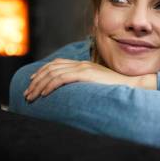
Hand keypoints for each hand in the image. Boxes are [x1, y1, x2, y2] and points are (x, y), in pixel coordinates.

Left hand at [23, 58, 142, 101]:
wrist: (132, 85)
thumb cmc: (117, 88)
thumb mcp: (97, 85)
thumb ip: (85, 85)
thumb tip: (74, 95)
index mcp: (83, 65)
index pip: (56, 64)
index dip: (42, 72)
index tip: (32, 82)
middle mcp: (81, 64)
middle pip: (51, 68)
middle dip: (36, 81)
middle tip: (27, 93)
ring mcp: (83, 68)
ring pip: (53, 73)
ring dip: (39, 85)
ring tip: (31, 96)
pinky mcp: (86, 74)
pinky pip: (62, 78)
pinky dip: (50, 85)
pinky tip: (44, 94)